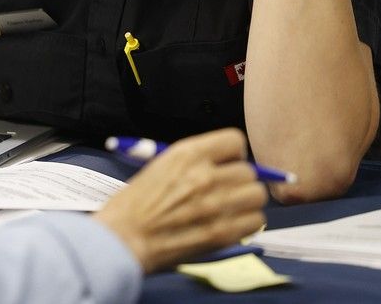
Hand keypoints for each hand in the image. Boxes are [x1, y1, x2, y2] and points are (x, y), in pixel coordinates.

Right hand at [93, 128, 266, 272]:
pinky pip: (256, 221)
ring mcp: (216, 204)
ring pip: (257, 195)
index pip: (234, 141)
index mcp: (187, 154)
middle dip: (239, 181)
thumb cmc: (134, 204)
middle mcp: (205, 175)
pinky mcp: (222, 232)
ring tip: (230, 209)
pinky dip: (246, 224)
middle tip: (225, 192)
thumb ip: (192, 164)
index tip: (226, 164)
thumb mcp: (160, 167)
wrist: (123, 238)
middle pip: (248, 171)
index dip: (233, 154)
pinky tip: (229, 225)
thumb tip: (221, 168)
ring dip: (246, 202)